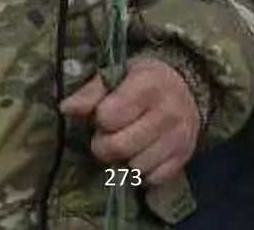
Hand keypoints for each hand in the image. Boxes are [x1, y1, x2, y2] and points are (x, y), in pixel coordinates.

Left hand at [59, 58, 201, 183]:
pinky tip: (141, 154)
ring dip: (124, 159)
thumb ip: (90, 93)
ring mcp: (179, 139)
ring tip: (126, 144)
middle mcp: (166, 114)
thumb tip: (66, 108)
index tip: (102, 116)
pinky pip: (154, 178)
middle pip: (119, 146)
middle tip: (106, 136)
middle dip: (104, 145)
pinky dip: (142, 172)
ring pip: (136, 166)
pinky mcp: (184, 157)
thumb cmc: (143, 80)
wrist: (187, 89)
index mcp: (146, 87)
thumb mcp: (117, 75)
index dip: (99, 119)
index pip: (109, 117)